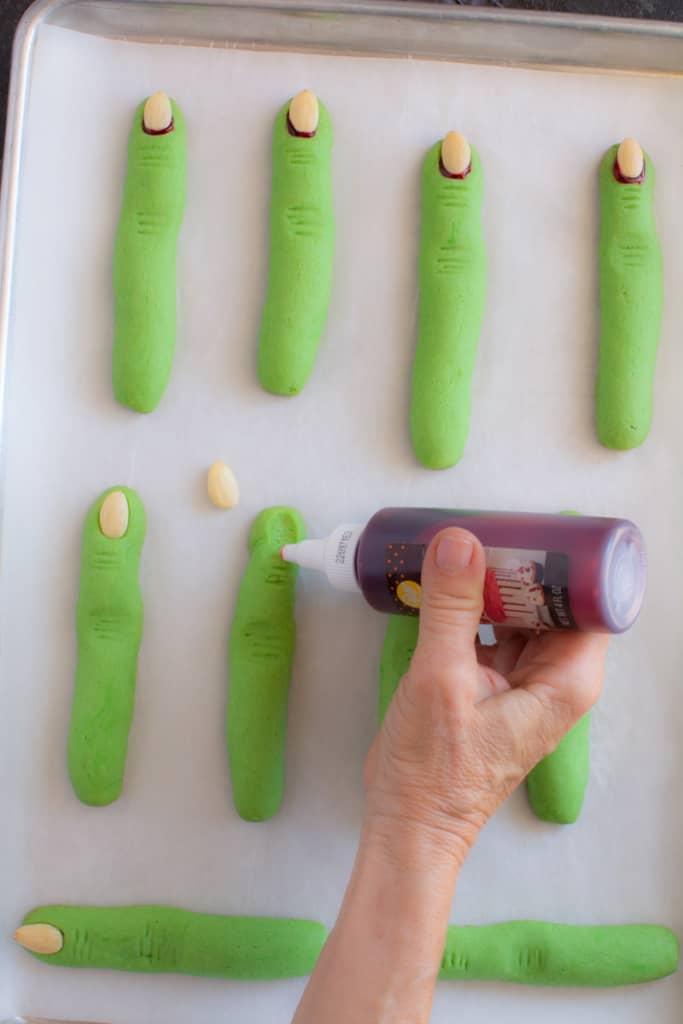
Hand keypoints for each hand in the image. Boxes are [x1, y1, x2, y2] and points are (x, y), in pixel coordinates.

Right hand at [364, 527, 609, 864]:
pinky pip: (497, 632)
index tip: (530, 528)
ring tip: (464, 549)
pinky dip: (477, 609)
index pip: (590, 601)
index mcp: (565, 680)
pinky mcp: (495, 687)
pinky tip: (448, 588)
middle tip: (486, 529)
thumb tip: (459, 542)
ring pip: (525, 615)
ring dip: (498, 585)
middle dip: (525, 565)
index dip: (567, 562)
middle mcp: (555, 680)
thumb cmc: (434, 772)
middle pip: (557, 603)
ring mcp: (526, 684)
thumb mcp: (441, 678)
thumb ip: (451, 607)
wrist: (408, 825)